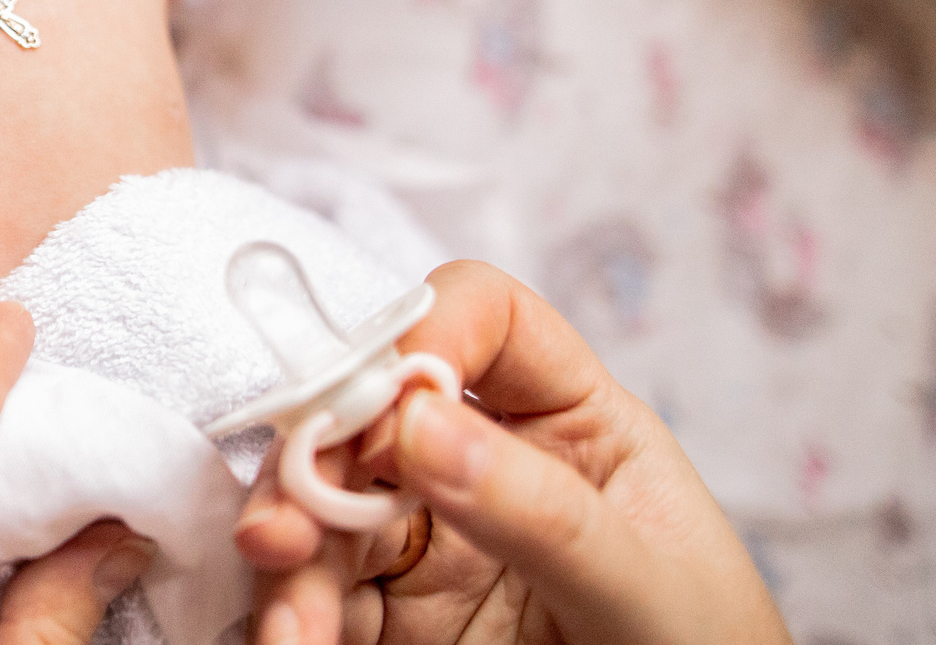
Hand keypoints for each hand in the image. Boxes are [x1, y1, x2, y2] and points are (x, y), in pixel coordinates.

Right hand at [236, 262, 792, 644]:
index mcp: (573, 424)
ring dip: (289, 560)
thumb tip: (417, 421)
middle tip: (283, 533)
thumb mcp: (652, 590)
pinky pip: (321, 599)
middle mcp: (488, 466)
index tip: (389, 409)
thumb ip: (544, 512)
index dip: (423, 334)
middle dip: (313, 465)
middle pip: (371, 416)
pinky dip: (290, 619)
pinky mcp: (399, 623)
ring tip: (289, 633)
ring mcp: (436, 546)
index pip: (486, 322)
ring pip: (327, 512)